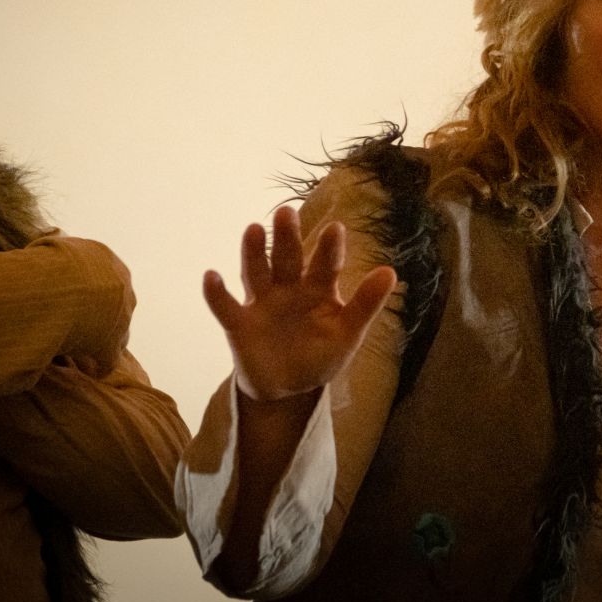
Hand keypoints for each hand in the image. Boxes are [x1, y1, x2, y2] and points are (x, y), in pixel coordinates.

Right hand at [203, 205, 396, 402]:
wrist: (287, 389)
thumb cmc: (320, 354)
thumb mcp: (347, 333)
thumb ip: (365, 304)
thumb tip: (391, 272)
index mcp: (318, 288)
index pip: (326, 264)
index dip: (329, 248)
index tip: (336, 229)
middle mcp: (289, 287)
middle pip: (287, 258)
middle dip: (287, 237)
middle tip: (287, 212)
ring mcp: (262, 303)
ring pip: (256, 272)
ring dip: (253, 252)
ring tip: (254, 229)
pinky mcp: (238, 323)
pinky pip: (225, 306)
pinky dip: (216, 292)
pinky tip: (211, 275)